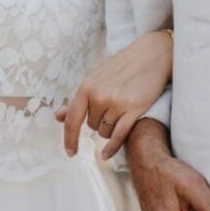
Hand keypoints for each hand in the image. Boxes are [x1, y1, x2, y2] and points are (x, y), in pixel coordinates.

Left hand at [58, 30, 172, 159]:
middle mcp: (99, 95)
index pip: (72, 119)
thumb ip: (78, 100)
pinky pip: (119, 136)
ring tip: (120, 111)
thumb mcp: (95, 79)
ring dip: (110, 128)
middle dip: (98, 122)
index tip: (70, 152)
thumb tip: (58, 117)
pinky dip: (112, 148)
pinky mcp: (134, 108)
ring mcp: (117, 102)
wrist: (151, 54)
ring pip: (105, 131)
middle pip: (91, 126)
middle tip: (111, 106)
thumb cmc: (121, 67)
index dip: (69, 138)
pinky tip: (106, 156)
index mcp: (86, 87)